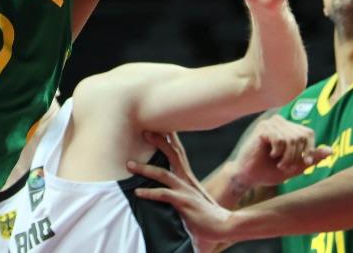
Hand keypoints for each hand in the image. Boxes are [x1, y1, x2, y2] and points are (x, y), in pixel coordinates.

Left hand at [130, 132, 240, 251]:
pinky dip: (150, 193)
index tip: (159, 126)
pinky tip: (138, 192)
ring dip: (145, 168)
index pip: (178, 153)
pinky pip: (164, 195)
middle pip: (173, 154)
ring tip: (129, 164)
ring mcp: (185, 190)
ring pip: (163, 174)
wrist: (223, 226)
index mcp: (188, 177)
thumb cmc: (205, 215)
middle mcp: (187, 180)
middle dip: (159, 141)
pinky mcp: (184, 203)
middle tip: (144, 131)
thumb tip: (164, 189)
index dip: (170, 139)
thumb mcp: (191, 198)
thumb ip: (178, 191)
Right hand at [233, 116, 332, 188]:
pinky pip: (281, 140)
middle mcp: (279, 122)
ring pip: (292, 139)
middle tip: (286, 166)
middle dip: (297, 156)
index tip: (303, 164)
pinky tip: (270, 155)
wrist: (249, 176)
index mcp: (288, 128)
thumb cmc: (270, 171)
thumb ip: (312, 158)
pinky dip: (279, 153)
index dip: (309, 150)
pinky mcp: (263, 128)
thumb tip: (331, 150)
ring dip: (288, 157)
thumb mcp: (296, 166)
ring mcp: (270, 123)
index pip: (307, 133)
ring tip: (279, 163)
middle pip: (301, 136)